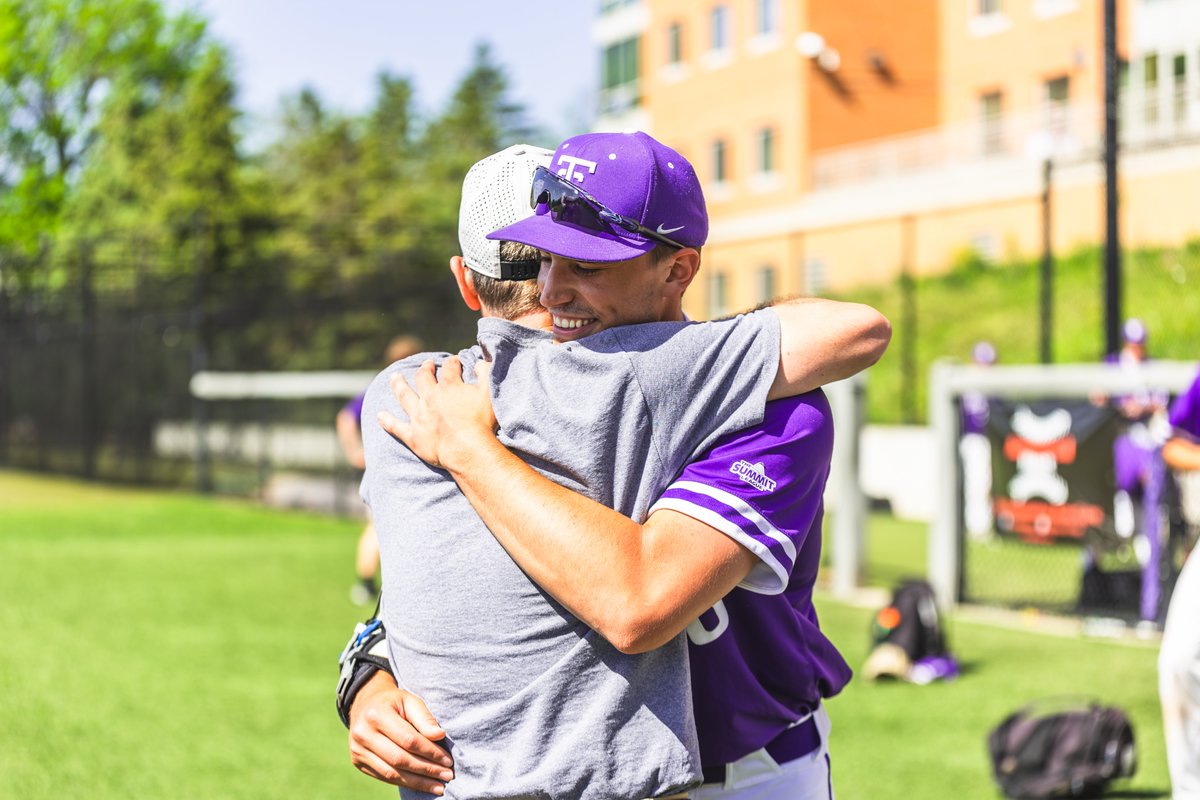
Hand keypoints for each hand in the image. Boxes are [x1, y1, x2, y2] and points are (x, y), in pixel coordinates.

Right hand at [348, 672, 454, 793]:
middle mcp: (363, 734)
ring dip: (418, 782)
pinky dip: (405, 783)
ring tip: (439, 786)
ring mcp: (358, 750)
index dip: (430, 752)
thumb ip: (424, 718)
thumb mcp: (410, 701)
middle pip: (400, 759)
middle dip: (427, 769)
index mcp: (377, 715)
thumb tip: (440, 736)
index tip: (448, 760)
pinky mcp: (358, 762)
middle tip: (447, 775)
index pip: (408, 739)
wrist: (365, 705)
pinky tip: (422, 784)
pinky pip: (384, 777)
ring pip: (392, 773)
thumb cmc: (394, 703)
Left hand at [377, 357, 497, 469]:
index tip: (454, 361)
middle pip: (423, 377)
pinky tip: (379, 415)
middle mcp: (430, 397)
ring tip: (394, 377)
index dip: (452, 363)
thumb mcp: (490, 393)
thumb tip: (481, 361)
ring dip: (398, 385)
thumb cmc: (482, 422)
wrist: (467, 449)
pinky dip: (387, 421)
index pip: (449, 368)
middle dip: (425, 369)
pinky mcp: (413, 436)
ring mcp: (419, 416)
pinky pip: (396, 427)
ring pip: (404, 396)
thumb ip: (486, 374)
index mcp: (449, 386)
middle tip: (426, 364)